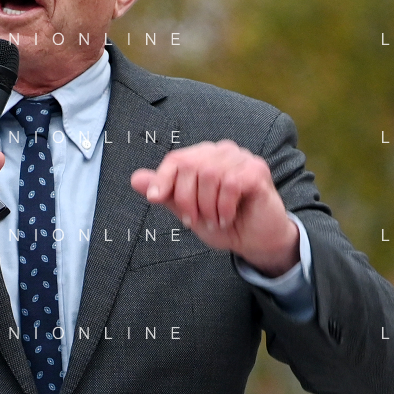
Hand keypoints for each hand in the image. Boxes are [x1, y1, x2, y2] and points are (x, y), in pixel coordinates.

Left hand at [130, 140, 298, 275]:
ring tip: (214, 221)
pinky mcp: (257, 170)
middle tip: (193, 220)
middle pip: (190, 165)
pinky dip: (224, 207)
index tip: (155, 199)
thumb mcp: (188, 211)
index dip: (162, 178)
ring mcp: (242, 158)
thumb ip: (166, 194)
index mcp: (205, 158)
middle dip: (186, 199)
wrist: (255, 241)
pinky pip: (231, 184)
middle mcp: (223, 152)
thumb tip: (136, 179)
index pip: (176, 159)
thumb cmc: (223, 223)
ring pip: (210, 175)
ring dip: (207, 207)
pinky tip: (226, 219)